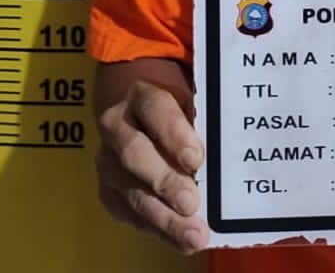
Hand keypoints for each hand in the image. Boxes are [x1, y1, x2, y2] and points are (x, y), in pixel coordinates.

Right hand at [96, 79, 208, 253]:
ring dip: (163, 216)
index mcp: (141, 96)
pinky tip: (178, 239)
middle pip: (134, 153)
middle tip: (191, 202)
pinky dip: (155, 228)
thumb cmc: (178, 112)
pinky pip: (128, 213)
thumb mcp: (190, 103)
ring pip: (131, 191)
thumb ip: (203, 121)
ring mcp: (108, 160)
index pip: (155, 109)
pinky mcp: (108, 191)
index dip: (174, 134)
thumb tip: (226, 150)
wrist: (141, 118)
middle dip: (164, 180)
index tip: (196, 159)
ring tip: (192, 234)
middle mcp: (117, 126)